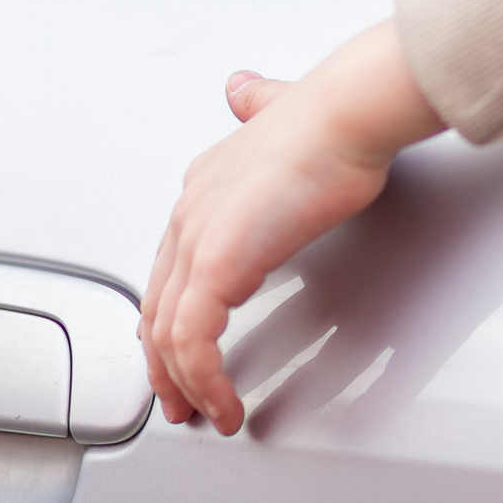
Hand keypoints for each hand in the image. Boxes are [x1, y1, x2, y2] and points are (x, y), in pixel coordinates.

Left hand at [138, 20, 442, 433]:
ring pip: (168, 333)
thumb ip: (258, 105)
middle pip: (157, 307)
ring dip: (187, 385)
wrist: (344, 114)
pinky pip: (194, 341)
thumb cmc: (329, 120)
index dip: (169, 317)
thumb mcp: (278, 110)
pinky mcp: (215, 264)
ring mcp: (196, 240)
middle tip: (185, 402)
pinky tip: (226, 400)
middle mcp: (189, 214)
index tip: (179, 352)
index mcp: (202, 188)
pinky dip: (206, 380)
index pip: (168, 269)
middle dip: (167, 365)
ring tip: (211, 413)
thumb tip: (244, 89)